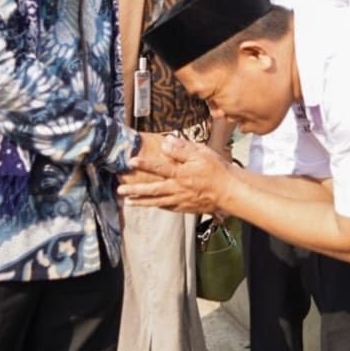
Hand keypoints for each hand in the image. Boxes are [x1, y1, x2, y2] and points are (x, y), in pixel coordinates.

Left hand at [121, 134, 236, 212]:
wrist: (230, 191)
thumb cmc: (217, 170)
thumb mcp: (202, 153)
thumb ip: (183, 149)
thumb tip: (166, 143)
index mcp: (181, 173)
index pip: (159, 168)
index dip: (144, 164)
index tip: (130, 161)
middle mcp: (178, 188)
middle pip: (152, 190)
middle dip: (135, 190)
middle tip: (120, 189)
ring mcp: (181, 200)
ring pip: (157, 201)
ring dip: (142, 202)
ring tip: (128, 202)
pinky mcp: (186, 207)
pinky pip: (168, 207)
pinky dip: (157, 206)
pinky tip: (149, 205)